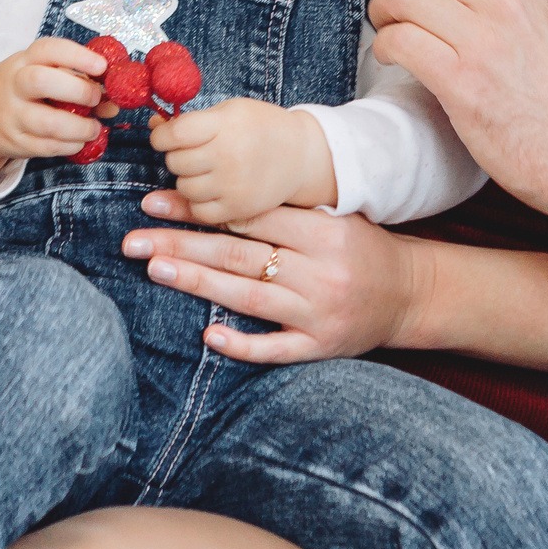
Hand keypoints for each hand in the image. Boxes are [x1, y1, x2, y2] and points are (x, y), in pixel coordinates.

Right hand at [0, 37, 107, 186]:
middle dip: (78, 91)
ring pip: (48, 123)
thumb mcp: (41, 73)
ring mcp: (11, 115)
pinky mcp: (14, 141)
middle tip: (97, 98)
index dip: (77, 56)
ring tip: (94, 127)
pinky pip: (46, 147)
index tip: (102, 66)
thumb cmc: (23, 89)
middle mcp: (14, 84)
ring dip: (80, 127)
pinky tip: (79, 140)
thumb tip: (113, 102)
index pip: (48, 50)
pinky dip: (70, 145)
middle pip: (42, 82)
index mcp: (24, 60)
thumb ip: (76, 81)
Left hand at [121, 197, 430, 363]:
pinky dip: (244, 343)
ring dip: (199, 283)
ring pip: (249, 297)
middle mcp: (320, 271)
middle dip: (182, 246)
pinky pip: (276, 348)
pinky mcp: (322, 346)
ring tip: (156, 269)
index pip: (250, 218)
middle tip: (135, 240)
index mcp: (323, 232)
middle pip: (240, 256)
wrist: (412, 293)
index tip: (157, 202)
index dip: (201, 210)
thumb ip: (285, 213)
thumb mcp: (334, 219)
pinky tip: (209, 336)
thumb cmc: (362, 249)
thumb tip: (219, 200)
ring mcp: (319, 311)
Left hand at [149, 99, 333, 226]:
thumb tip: (153, 124)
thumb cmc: (260, 128)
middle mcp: (228, 155)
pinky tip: (212, 188)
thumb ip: (192, 120)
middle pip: (176, 161)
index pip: (175, 133)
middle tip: (193, 152)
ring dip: (187, 178)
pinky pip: (198, 210)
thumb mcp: (229, 111)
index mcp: (226, 124)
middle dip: (177, 156)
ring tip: (205, 170)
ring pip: (183, 187)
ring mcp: (233, 184)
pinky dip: (199, 201)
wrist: (300, 156)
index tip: (165, 136)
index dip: (162, 136)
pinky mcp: (238, 208)